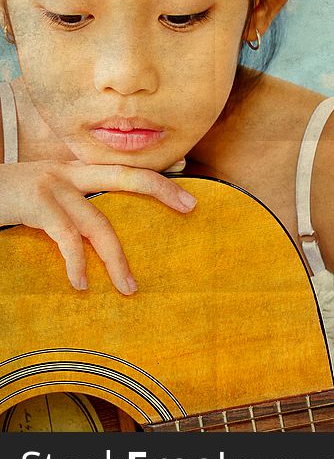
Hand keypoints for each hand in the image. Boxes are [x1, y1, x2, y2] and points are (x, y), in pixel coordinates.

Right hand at [0, 160, 196, 293]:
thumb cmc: (4, 201)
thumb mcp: (41, 200)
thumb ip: (69, 212)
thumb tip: (98, 242)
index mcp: (73, 172)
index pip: (123, 171)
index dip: (156, 181)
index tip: (187, 196)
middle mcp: (67, 172)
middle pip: (124, 176)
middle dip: (160, 189)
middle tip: (191, 207)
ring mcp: (51, 185)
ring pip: (97, 223)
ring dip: (115, 259)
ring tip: (128, 287)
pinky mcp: (34, 203)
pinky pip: (65, 237)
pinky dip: (76, 262)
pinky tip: (81, 283)